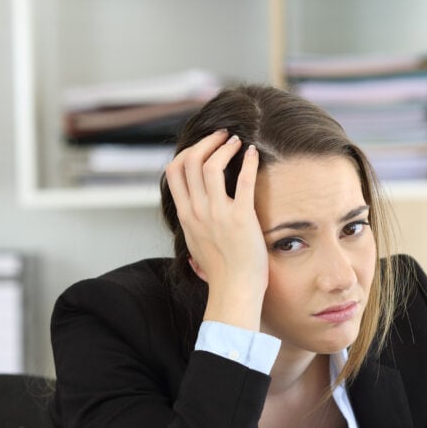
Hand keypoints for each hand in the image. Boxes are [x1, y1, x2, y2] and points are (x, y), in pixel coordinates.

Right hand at [165, 130, 266, 329]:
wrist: (235, 291)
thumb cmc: (221, 273)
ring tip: (237, 142)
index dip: (187, 151)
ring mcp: (217, 214)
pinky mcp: (241, 218)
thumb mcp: (197, 249)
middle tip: (223, 136)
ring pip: (211, 165)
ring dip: (224, 147)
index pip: (173, 171)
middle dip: (206, 142)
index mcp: (185, 216)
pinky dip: (247, 162)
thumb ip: (192, 233)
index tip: (203, 147)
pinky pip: (242, 181)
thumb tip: (190, 236)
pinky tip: (253, 154)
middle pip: (189, 161)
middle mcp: (197, 212)